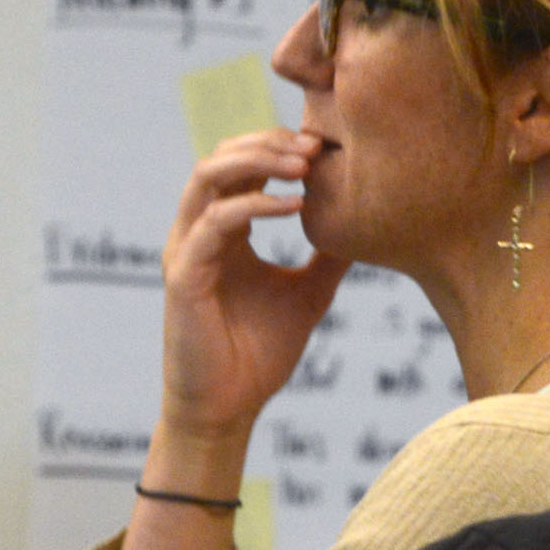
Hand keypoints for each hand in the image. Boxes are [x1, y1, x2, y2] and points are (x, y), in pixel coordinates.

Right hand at [155, 129, 346, 445]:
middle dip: (269, 143)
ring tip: (304, 163)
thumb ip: (328, 257)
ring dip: (258, 161)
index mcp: (223, 230)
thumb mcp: (308, 293)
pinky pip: (214, 224)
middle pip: (222, 158)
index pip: (242, 167)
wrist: (228, 407)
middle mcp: (198, 231)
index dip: (278, 147)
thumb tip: (366, 225)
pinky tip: (294, 205)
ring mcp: (186, 249)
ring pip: (209, 177)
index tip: (325, 145)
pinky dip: (254, 206)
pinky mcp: (183, 274)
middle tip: (317, 144)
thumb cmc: (260, 353)